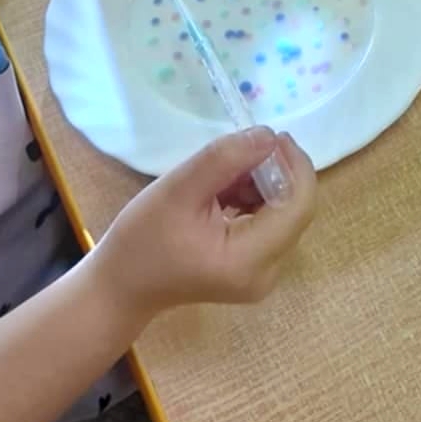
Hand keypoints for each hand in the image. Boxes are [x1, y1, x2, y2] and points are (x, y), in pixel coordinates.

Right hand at [95, 127, 316, 327]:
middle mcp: (266, 274)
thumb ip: (224, 160)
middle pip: (294, 211)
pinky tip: (224, 193)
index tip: (273, 136)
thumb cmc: (142, 239)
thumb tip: (269, 136)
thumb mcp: (178, 189)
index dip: (294, 166)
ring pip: (283, 215)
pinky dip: (254, 201)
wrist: (121, 285)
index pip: (299, 207)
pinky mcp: (253, 269)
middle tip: (240, 152)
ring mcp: (262, 275)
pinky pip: (269, 225)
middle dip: (274, 174)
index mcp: (249, 260)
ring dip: (262, 185)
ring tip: (224, 175)